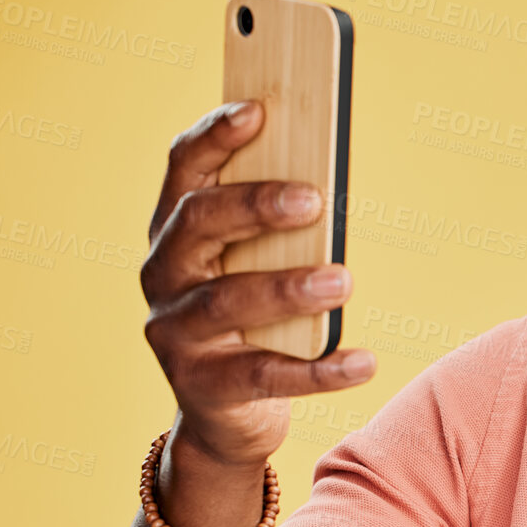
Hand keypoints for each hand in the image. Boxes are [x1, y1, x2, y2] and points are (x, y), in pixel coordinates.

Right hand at [140, 101, 375, 469]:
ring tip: (342, 279)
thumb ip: (275, 229)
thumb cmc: (254, 323)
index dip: (213, 137)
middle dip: (255, 205)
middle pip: (199, 225)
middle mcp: (164, 276)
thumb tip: (324, 182)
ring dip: (288, 287)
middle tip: (315, 200)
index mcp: (176, 233)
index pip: (182, 170)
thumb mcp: (256, 267)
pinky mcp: (203, 387)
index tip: (256, 111)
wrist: (224, 416)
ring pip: (228, 300)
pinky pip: (265, 375)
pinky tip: (362, 361)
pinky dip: (318, 369)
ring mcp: (176, 333)